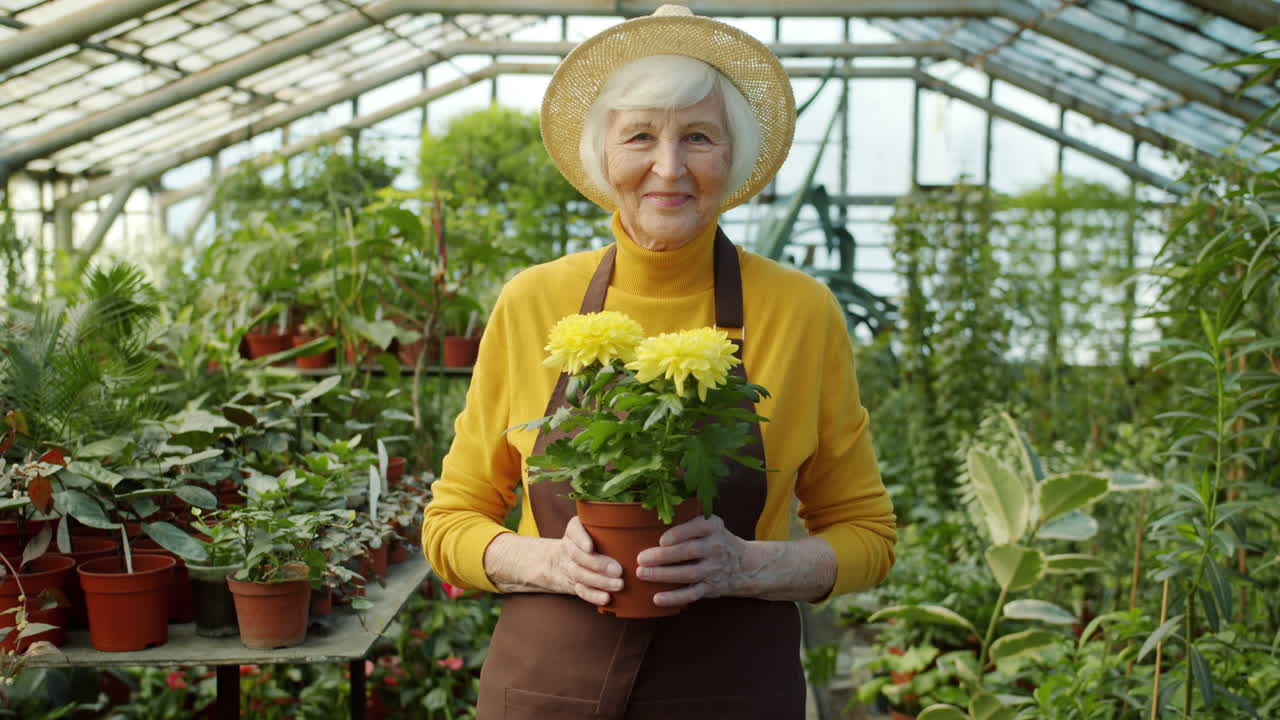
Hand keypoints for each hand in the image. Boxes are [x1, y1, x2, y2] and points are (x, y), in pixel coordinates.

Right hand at [545, 516, 623, 605]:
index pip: (574, 530)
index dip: (581, 539)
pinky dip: (594, 596)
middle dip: (598, 564)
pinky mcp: (574, 584)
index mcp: (575, 529)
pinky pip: (581, 591)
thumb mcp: (596, 527)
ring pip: (580, 574)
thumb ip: (612, 526)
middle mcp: (570, 547)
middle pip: (578, 555)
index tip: (590, 547)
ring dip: (600, 581)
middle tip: (618, 570)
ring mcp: (570, 566)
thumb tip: (641, 527)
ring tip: (619, 585)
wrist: (564, 559)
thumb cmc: (594, 538)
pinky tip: (607, 598)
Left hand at [634, 513, 753, 606]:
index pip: (698, 527)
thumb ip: (686, 521)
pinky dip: (674, 597)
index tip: (661, 540)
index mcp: (713, 527)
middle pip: (690, 551)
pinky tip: (657, 598)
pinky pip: (692, 594)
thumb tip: (647, 519)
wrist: (745, 565)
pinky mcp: (710, 587)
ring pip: (689, 573)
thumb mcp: (709, 524)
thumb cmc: (714, 540)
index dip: (679, 534)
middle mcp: (716, 547)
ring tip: (642, 573)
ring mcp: (714, 569)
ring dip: (664, 575)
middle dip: (664, 556)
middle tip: (641, 558)